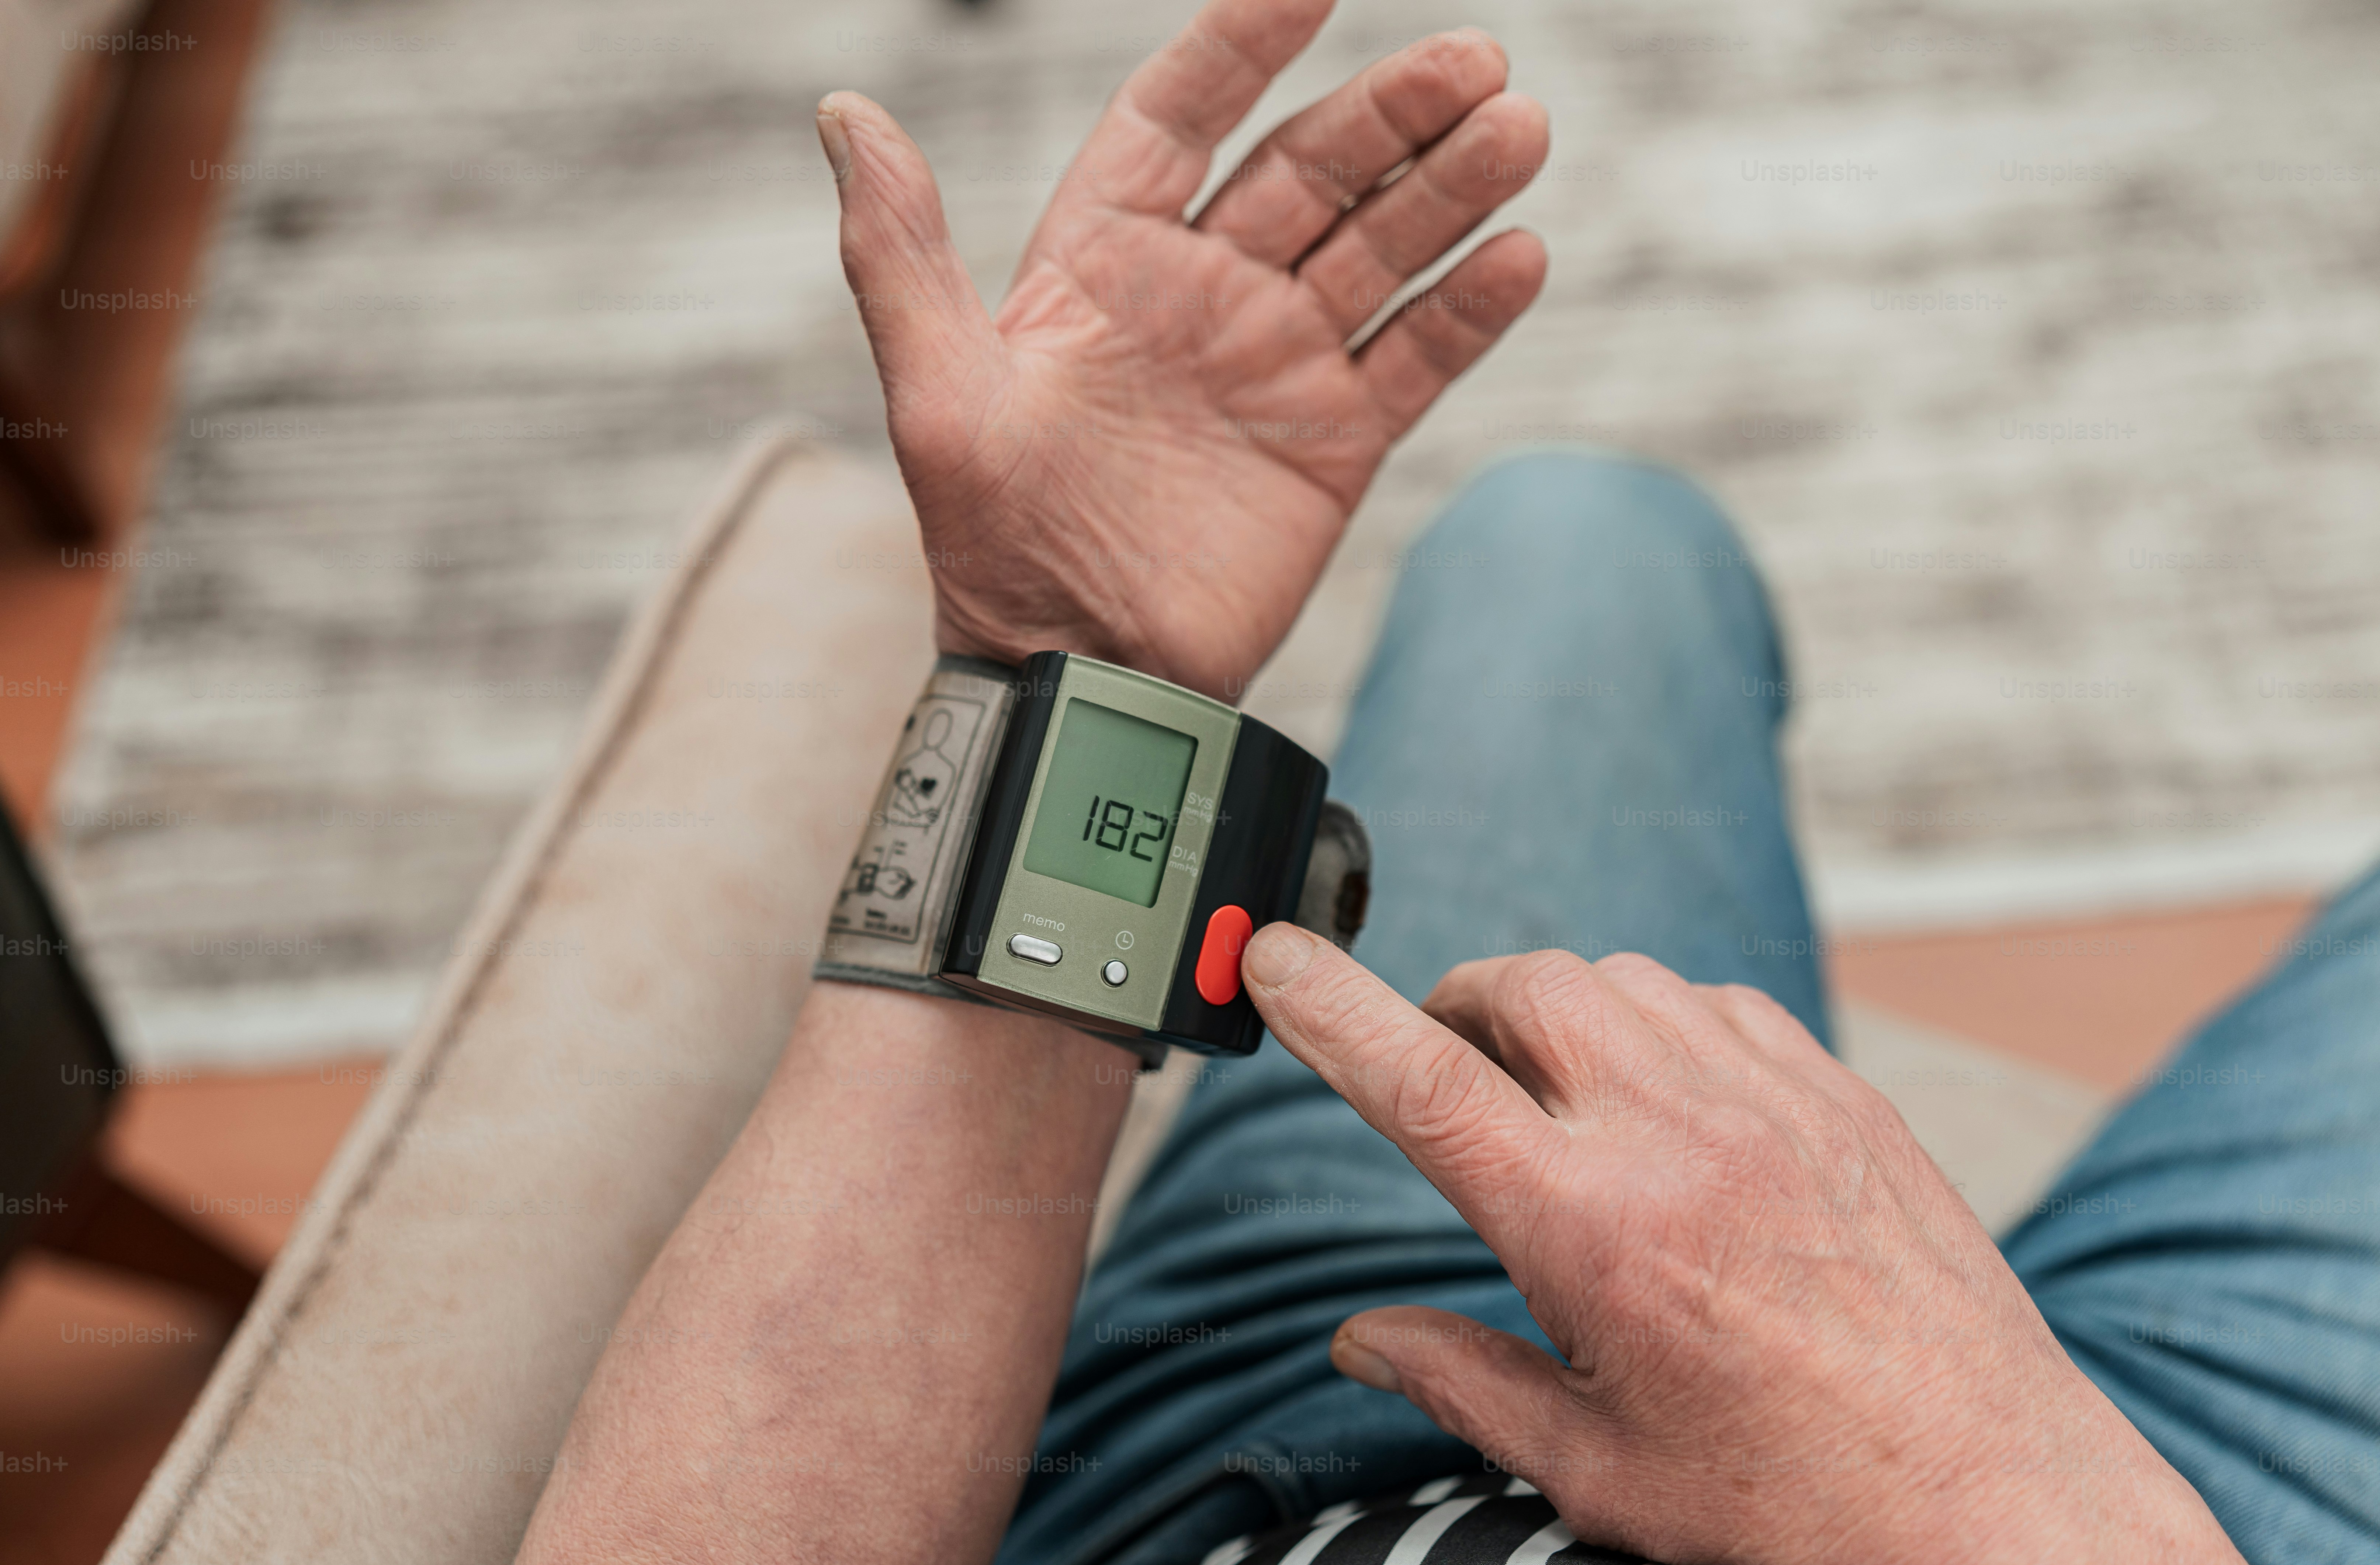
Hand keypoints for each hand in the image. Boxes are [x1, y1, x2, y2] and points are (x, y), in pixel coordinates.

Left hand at [814, 0, 1549, 697]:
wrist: (1074, 670)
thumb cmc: (990, 542)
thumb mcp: (934, 393)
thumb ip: (898, 252)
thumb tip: (844, 114)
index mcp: (1106, 261)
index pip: (1180, 114)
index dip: (1239, 44)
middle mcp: (1202, 294)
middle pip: (1310, 169)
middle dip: (1390, 112)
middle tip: (1474, 60)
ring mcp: (1276, 363)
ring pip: (1380, 249)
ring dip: (1449, 188)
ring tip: (1518, 128)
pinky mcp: (1333, 439)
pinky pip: (1414, 359)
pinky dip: (1467, 310)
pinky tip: (1517, 253)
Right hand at [1239, 924, 2366, 1564]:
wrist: (1990, 1491)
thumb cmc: (1787, 1498)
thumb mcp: (1595, 1470)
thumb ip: (1463, 1385)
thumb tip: (1358, 1341)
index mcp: (1590, 1231)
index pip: (1421, 1080)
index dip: (1331, 1006)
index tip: (1274, 956)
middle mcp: (1675, 1138)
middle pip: (1520, 989)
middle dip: (1455, 1009)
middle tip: (1446, 1071)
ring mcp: (1771, 1101)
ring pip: (1621, 981)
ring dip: (1560, 1013)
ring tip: (1558, 1097)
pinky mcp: (1843, 1097)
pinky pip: (1721, 1004)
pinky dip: (1664, 1026)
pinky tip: (1670, 1104)